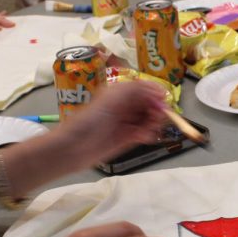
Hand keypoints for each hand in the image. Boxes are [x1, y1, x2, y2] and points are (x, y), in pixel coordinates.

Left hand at [0, 81, 167, 197]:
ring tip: (150, 128)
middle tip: (157, 116)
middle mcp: (124, 106)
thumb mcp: (113, 98)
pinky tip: (144, 137)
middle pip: (149, 104)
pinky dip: (148, 134)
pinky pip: (144, 133)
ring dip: (153, 122)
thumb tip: (158, 90)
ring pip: (148, 119)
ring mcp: (126, 122)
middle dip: (156, 109)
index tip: (163, 100)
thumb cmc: (90, 120)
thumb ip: (136, 90)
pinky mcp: (127, 139)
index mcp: (119, 93)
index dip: (155, 93)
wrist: (74, 147)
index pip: (144, 88)